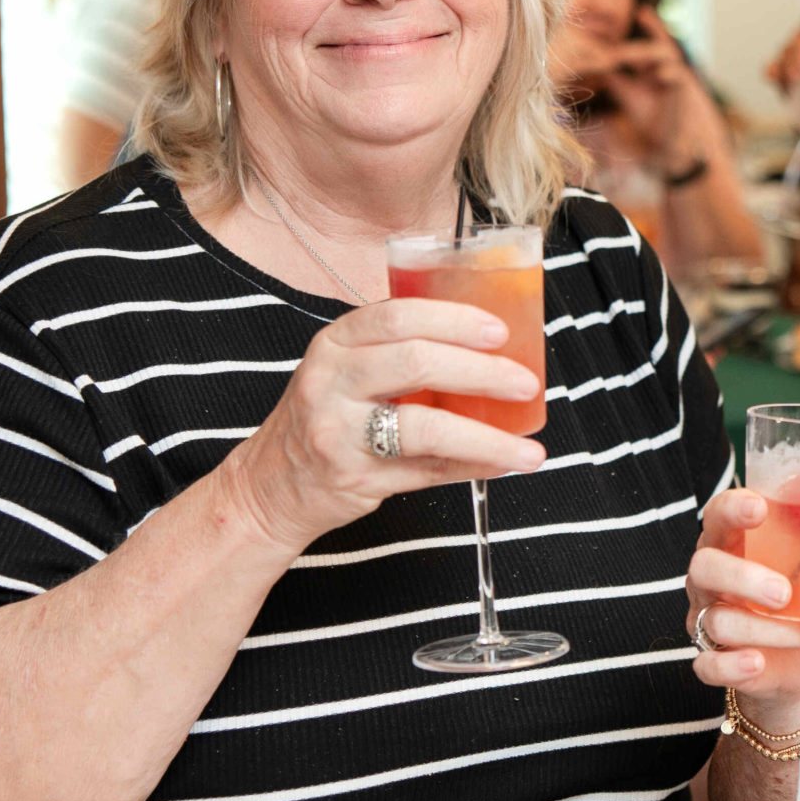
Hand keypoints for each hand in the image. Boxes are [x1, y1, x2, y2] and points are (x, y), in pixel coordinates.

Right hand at [216, 298, 547, 553]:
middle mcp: (332, 383)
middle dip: (482, 372)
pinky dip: (472, 468)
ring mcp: (340, 433)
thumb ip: (398, 349)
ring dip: (488, 439)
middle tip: (525, 382)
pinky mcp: (355, 479)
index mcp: (336, 343)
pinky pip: (427, 472)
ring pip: (426, 429)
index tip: (499, 331)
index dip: (454, 320)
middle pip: (416, 364)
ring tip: (529, 450)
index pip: (398, 316)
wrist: (270, 484)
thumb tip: (491, 345)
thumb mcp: (345, 367)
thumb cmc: (326, 415)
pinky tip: (503, 463)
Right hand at [686, 488, 799, 722]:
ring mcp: (707, 620)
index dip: (732, 508)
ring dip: (765, 630)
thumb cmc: (798, 597)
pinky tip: (756, 663)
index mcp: (734, 542)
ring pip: (717, 622)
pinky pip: (707, 665)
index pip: (719, 515)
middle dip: (743, 576)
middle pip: (705, 566)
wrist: (788, 661)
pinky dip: (731, 666)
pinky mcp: (712, 660)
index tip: (759, 507)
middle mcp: (713, 579)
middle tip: (784, 592)